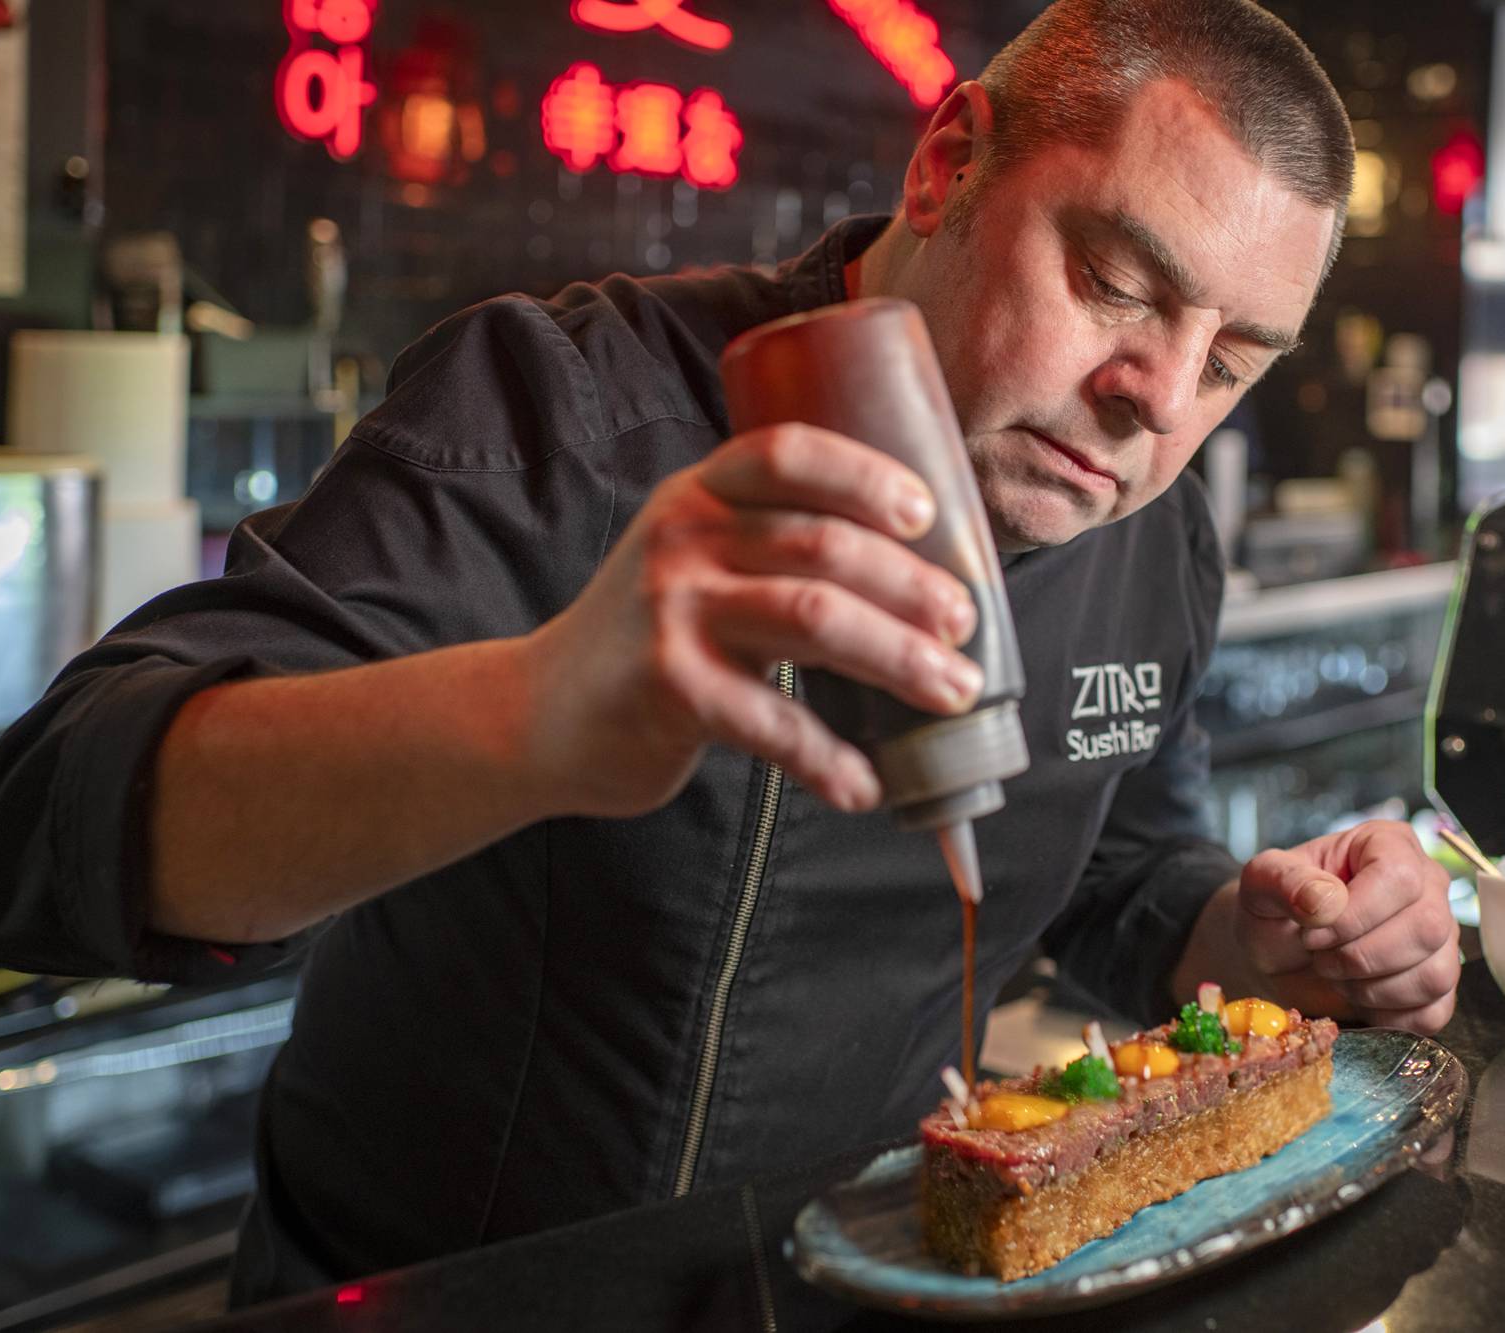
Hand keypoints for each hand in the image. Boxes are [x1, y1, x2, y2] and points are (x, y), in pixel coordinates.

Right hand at [521, 423, 978, 818]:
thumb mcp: (694, 560)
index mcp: (701, 493)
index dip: (866, 476)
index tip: (927, 516)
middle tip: (965, 629)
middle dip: (913, 588)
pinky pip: (773, 722)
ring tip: (953, 694)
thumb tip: (919, 581)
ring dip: (900, 660)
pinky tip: (865, 786)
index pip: (789, 454)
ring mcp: (672, 610)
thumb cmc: (649, 638)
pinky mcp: (669, 688)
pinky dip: (829, 760)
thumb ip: (771, 547)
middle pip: (825, 545)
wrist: (538, 714)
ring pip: (816, 619)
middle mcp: (683, 537)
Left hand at [1181, 820, 1456, 1033]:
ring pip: (1435, 974)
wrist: (1275, 956)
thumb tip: (1326, 901)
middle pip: (1427, 927)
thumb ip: (1284, 880)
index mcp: (1389, 844)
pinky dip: (1387, 1016)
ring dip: (1372, 988)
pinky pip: (1432, 1012)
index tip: (1312, 932)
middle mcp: (1427, 885)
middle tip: (1321, 958)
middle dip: (1360, 956)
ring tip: (1337, 974)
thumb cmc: (1275, 911)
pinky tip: (1357, 997)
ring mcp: (1441, 937)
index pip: (1399, 877)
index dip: (1354, 915)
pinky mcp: (1438, 986)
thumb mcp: (1261, 884)